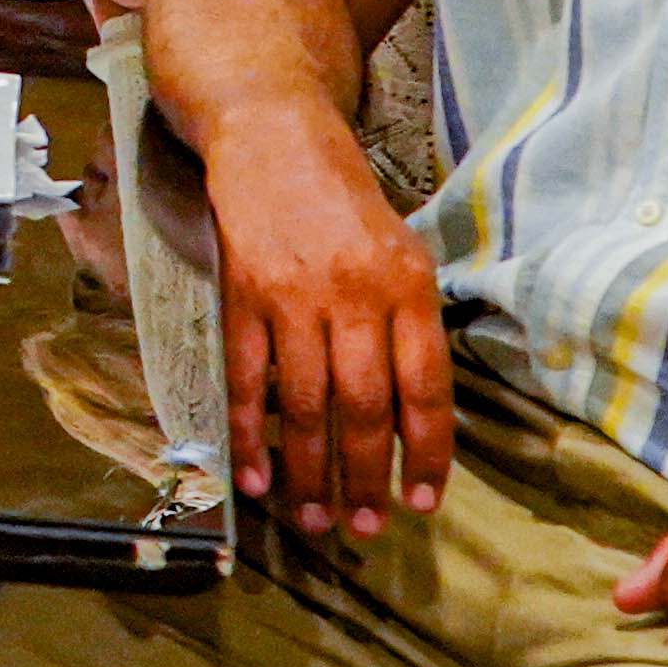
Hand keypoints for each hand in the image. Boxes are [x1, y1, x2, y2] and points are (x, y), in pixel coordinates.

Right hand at [201, 119, 447, 537]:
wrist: (274, 136)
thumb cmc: (346, 202)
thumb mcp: (402, 253)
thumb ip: (409, 327)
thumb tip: (410, 421)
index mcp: (408, 286)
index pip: (423, 387)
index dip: (425, 453)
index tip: (423, 502)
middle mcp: (355, 293)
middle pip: (364, 406)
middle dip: (365, 478)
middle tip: (364, 530)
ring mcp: (294, 294)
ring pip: (306, 403)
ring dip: (309, 471)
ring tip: (313, 520)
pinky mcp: (242, 295)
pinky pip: (247, 378)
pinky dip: (250, 434)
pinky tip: (254, 478)